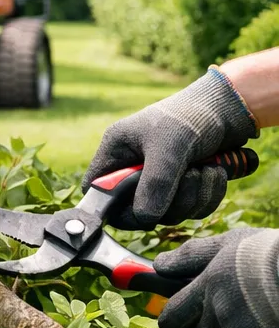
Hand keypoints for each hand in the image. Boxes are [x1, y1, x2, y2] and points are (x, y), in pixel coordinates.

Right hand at [81, 69, 256, 229]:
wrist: (229, 110)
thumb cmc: (189, 116)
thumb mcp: (169, 146)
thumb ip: (155, 182)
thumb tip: (144, 218)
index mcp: (117, 152)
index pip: (97, 189)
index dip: (111, 206)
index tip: (141, 210)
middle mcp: (133, 168)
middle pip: (138, 209)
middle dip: (172, 201)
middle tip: (191, 178)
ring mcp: (159, 179)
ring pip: (169, 213)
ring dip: (195, 197)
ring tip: (209, 170)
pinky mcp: (183, 187)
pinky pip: (191, 209)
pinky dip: (208, 195)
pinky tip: (217, 172)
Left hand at [154, 227, 278, 327]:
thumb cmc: (270, 254)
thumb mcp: (229, 243)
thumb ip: (191, 255)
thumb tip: (159, 264)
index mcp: (206, 285)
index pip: (172, 317)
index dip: (174, 324)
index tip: (180, 325)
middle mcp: (216, 312)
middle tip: (234, 320)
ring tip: (265, 318)